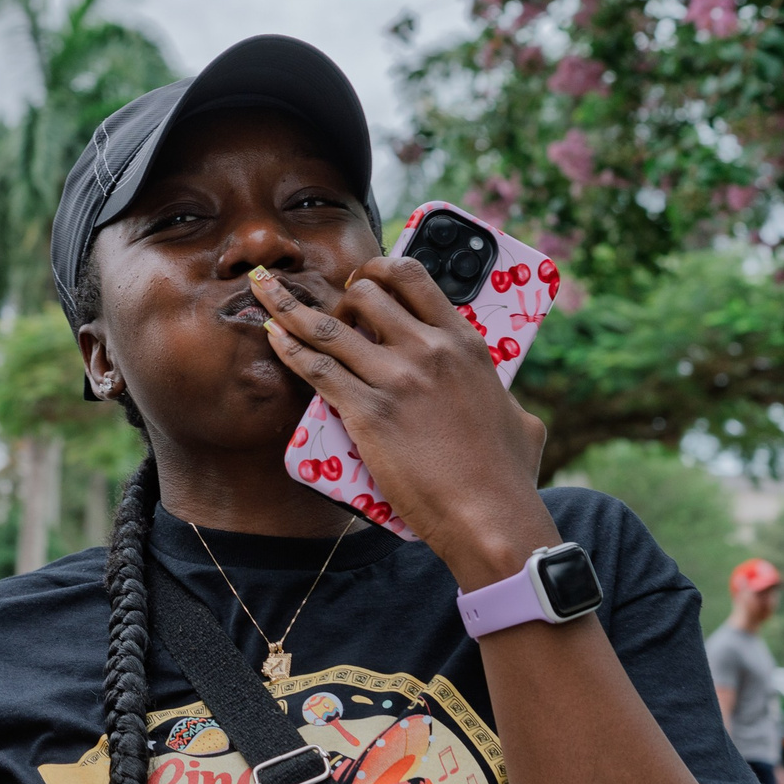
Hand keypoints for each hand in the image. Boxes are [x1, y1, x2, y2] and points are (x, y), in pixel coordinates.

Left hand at [249, 256, 555, 589]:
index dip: (381, 269)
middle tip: (329, 309)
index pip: (415, 277)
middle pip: (366, 293)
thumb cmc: (507, 475)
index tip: (365, 277)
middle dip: (340, 295)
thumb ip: (504, 397)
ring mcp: (395, 380)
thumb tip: (506, 404)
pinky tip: (271, 335)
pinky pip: (315, 369)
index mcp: (464, 343)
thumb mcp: (519, 418)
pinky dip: (287, 348)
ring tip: (264, 292)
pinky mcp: (367, 414)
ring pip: (329, 326)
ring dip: (291, 307)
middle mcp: (428, 350)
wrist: (489, 514)